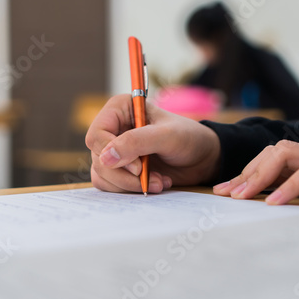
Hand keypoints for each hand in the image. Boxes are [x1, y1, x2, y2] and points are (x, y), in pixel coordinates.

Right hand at [85, 94, 220, 192]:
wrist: (202, 158)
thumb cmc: (188, 138)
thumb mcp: (166, 136)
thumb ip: (136, 142)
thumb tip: (105, 158)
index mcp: (119, 109)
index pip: (96, 135)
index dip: (112, 154)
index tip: (138, 166)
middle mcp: (112, 128)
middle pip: (98, 158)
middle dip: (124, 175)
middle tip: (150, 178)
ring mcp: (114, 149)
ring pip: (102, 174)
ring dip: (129, 184)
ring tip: (157, 181)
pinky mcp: (119, 168)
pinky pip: (109, 185)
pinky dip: (130, 189)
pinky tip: (153, 183)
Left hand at [213, 140, 298, 203]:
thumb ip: (283, 191)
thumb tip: (253, 204)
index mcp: (297, 162)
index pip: (263, 162)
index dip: (241, 175)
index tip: (219, 191)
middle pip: (269, 153)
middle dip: (246, 173)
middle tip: (228, 195)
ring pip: (285, 154)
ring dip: (261, 174)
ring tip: (244, 196)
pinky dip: (290, 185)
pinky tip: (274, 202)